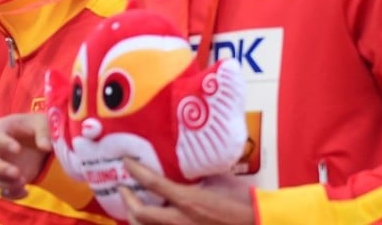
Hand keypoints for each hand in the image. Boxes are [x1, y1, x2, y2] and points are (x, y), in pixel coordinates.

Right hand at [0, 113, 51, 199]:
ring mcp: (0, 166)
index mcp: (1, 130)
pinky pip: (3, 191)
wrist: (41, 138)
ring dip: (5, 183)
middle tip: (16, 173)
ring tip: (23, 182)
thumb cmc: (38, 126)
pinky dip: (12, 195)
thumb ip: (44, 133)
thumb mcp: (43, 124)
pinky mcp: (8, 179)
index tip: (18, 149)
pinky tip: (26, 191)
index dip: (2, 143)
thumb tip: (45, 147)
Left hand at [119, 157, 253, 224]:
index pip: (152, 183)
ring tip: (134, 210)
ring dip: (137, 219)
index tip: (126, 162)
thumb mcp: (218, 183)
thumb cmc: (243, 203)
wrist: (258, 224)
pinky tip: (151, 222)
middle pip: (140, 214)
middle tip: (124, 190)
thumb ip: (198, 178)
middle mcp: (179, 221)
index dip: (136, 171)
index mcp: (188, 200)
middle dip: (128, 201)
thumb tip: (187, 167)